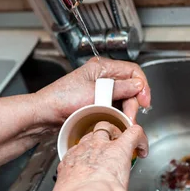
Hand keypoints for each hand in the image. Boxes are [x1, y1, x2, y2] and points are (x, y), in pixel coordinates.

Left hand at [35, 57, 150, 124]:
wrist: (44, 115)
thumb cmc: (61, 99)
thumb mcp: (94, 93)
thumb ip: (119, 89)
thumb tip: (138, 85)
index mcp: (102, 67)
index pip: (132, 71)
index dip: (142, 85)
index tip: (145, 100)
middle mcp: (102, 77)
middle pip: (130, 88)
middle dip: (133, 103)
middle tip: (131, 117)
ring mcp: (100, 91)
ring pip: (123, 100)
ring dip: (126, 111)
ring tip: (123, 122)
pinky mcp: (96, 103)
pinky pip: (114, 108)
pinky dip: (117, 115)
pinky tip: (116, 123)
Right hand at [50, 121, 148, 190]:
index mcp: (70, 162)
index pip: (78, 150)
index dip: (87, 153)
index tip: (92, 163)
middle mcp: (85, 150)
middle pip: (92, 135)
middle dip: (101, 138)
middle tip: (110, 149)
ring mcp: (103, 146)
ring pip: (108, 127)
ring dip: (117, 133)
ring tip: (125, 143)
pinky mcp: (122, 147)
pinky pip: (134, 133)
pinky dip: (140, 138)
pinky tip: (143, 146)